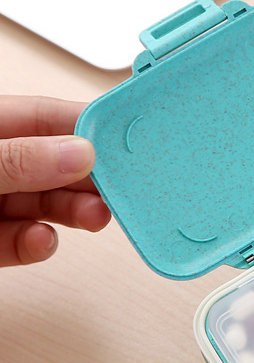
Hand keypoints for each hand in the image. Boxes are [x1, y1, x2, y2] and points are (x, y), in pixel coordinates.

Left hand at [0, 95, 110, 265]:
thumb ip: (17, 159)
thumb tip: (77, 152)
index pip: (44, 118)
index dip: (87, 124)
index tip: (126, 137)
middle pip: (53, 164)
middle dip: (89, 178)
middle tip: (122, 188)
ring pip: (42, 204)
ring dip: (73, 212)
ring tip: (95, 217)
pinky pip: (18, 241)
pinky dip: (34, 244)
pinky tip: (42, 240)